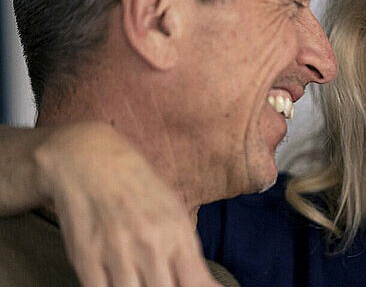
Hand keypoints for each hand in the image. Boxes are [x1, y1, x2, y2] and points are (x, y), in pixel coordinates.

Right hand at [34, 121, 220, 286]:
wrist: (92, 161)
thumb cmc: (138, 188)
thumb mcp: (175, 213)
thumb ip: (189, 254)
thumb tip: (209, 286)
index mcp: (177, 232)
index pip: (196, 284)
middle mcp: (150, 243)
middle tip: (160, 281)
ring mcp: (117, 251)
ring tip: (139, 279)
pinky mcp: (86, 257)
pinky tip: (117, 281)